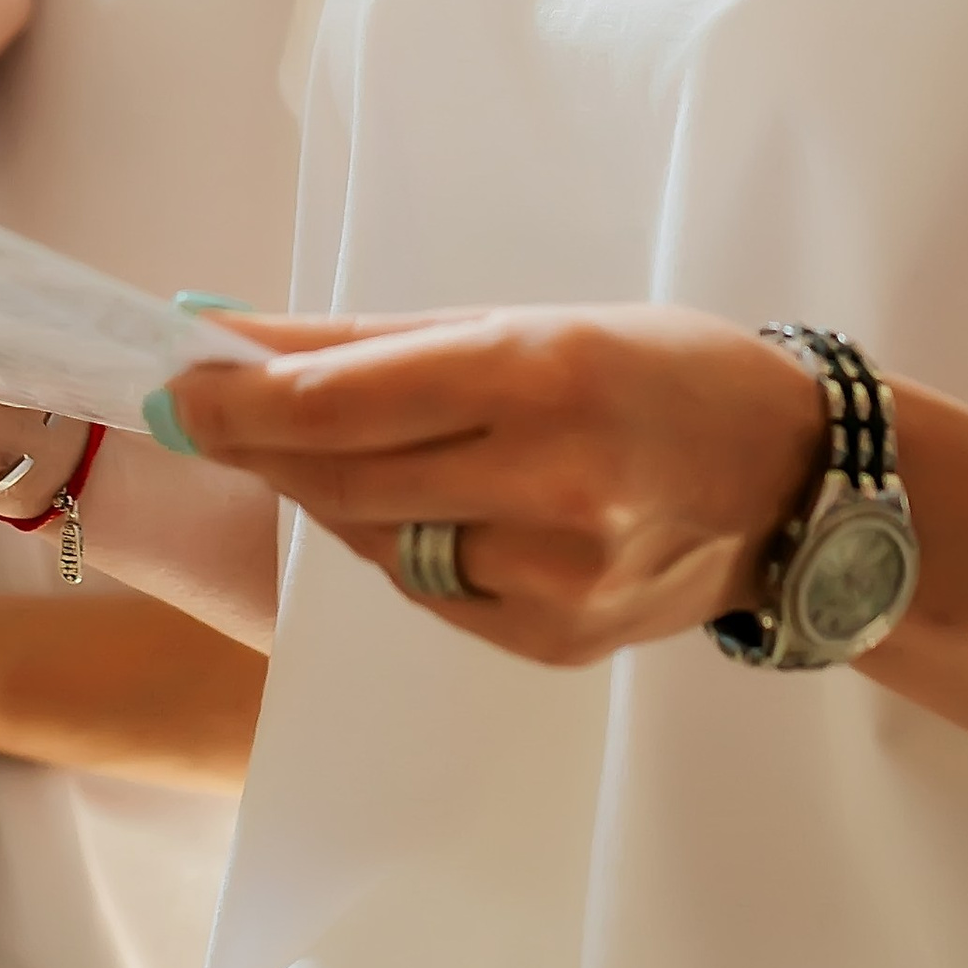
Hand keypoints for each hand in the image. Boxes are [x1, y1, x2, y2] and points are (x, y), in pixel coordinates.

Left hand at [166, 305, 828, 669]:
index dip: (243, 401)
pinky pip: (431, 590)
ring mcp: (555, 578)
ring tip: (315, 446)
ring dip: (327, 493)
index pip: (347, 400)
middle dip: (262, 442)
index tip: (173, 386)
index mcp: (542, 376)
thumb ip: (380, 344)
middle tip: (202, 408)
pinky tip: (413, 506)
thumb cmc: (656, 372)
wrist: (794, 484)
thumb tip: (237, 335)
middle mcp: (549, 483)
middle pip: (345, 475)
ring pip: (378, 542)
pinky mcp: (556, 642)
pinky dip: (400, 545)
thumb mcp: (533, 324)